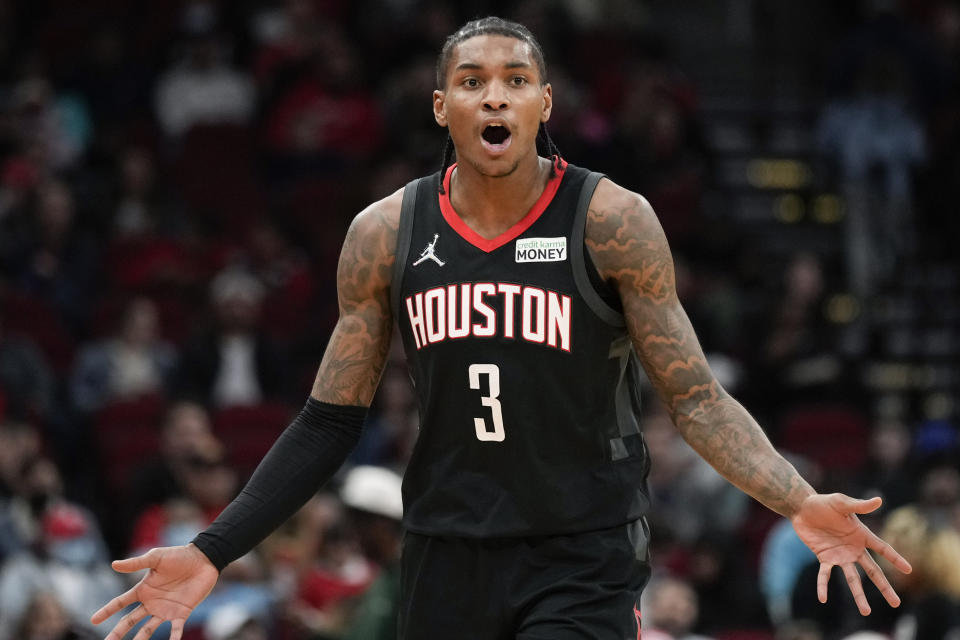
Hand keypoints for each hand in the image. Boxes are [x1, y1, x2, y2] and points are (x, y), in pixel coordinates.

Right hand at [90, 543, 218, 639]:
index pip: (120, 602)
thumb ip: (137, 563)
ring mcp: (165, 610)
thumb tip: (114, 564)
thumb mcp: (156, 558)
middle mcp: (151, 602)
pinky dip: (173, 638)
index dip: (107, 611)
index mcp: (143, 589)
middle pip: (130, 621)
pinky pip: (175, 630)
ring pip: (148, 630)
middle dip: (118, 633)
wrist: (204, 559)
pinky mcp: (181, 613)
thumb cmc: (179, 556)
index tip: (93, 620)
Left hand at [791, 493, 911, 615]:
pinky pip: (825, 575)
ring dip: (858, 595)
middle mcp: (854, 549)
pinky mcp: (824, 558)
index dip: (895, 558)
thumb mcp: (841, 502)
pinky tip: (823, 599)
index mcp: (862, 535)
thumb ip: (858, 505)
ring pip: (853, 579)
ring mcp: (840, 555)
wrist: (802, 507)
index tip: (909, 570)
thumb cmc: (823, 503)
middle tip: (896, 603)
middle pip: (873, 571)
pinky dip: (823, 586)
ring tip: (866, 612)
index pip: (883, 548)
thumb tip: (879, 500)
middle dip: (884, 587)